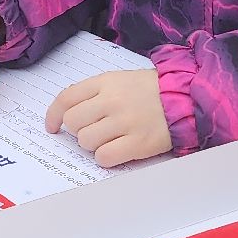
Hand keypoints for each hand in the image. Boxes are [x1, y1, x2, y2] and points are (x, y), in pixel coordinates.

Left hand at [46, 69, 171, 167]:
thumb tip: (68, 113)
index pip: (66, 98)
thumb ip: (95, 92)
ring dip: (93, 144)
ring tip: (110, 139)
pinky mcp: (137, 142)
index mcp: (105, 82)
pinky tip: (117, 150)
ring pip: (86, 142)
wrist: (185, 98)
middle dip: (78, 131)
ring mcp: (124, 122)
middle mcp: (111, 101)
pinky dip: (106, 157)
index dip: (53, 115)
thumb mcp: (120, 80)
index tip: (52, 127)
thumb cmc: (150, 91)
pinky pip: (104, 157)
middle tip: (93, 131)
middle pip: (74, 123)